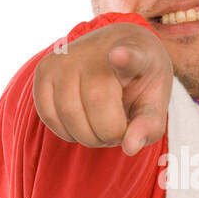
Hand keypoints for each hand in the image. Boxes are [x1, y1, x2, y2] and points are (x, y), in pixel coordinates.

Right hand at [33, 22, 173, 156]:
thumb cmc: (137, 82)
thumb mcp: (154, 102)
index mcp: (134, 53)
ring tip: (102, 125)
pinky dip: (67, 131)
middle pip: (97, 102)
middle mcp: (94, 50)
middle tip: (119, 128)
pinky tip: (82, 123)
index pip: (129, 55)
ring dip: (88, 136)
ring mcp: (65, 58)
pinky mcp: (43, 70)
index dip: (124, 57)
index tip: (119, 55)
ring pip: (69, 113)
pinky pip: (48, 115)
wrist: (115, 50)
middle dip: (109, 132)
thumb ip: (149, 126)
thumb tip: (130, 147)